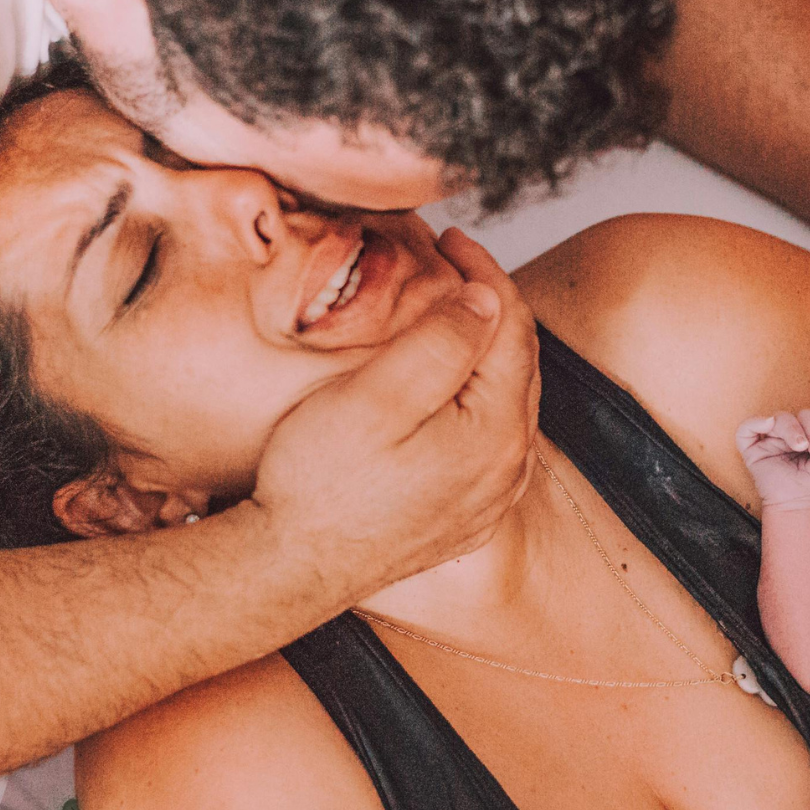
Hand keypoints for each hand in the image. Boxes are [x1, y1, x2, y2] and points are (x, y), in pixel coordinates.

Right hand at [252, 228, 539, 601]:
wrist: (292, 570)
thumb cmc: (320, 482)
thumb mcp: (374, 397)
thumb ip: (440, 342)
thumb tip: (485, 299)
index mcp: (495, 432)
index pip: (510, 326)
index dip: (484, 271)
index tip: (449, 239)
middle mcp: (508, 469)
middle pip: (517, 361)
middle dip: (489, 304)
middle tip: (450, 263)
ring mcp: (492, 497)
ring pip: (508, 400)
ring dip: (485, 349)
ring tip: (449, 309)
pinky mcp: (469, 515)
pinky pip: (492, 440)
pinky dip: (478, 397)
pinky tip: (451, 382)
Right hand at [737, 403, 809, 509]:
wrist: (807, 505)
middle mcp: (795, 435)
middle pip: (804, 414)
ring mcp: (773, 441)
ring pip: (780, 418)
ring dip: (793, 429)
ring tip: (801, 447)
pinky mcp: (753, 450)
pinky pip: (747, 428)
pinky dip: (757, 421)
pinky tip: (769, 425)